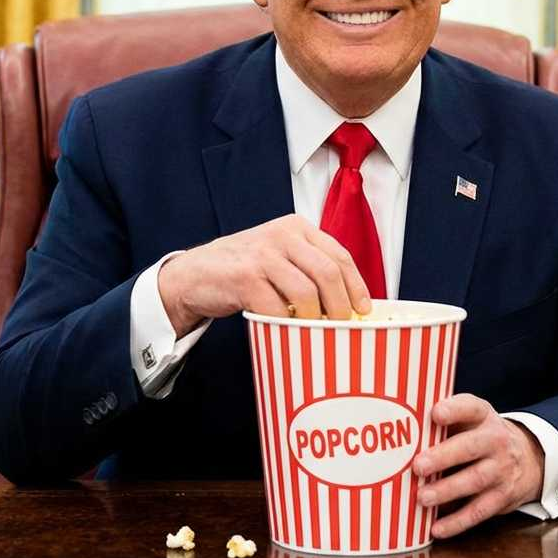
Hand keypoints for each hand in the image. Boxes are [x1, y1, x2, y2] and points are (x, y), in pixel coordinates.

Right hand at [157, 215, 370, 333]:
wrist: (195, 274)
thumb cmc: (244, 269)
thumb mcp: (280, 255)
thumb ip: (308, 266)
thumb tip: (347, 301)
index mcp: (296, 227)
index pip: (339, 255)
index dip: (356, 285)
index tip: (363, 308)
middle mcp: (282, 235)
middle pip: (328, 273)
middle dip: (340, 305)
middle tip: (340, 326)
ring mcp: (262, 255)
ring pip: (307, 293)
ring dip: (313, 318)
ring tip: (312, 329)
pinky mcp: (245, 278)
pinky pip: (277, 309)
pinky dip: (285, 324)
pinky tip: (284, 328)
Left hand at [411, 393, 544, 538]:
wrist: (527, 458)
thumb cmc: (479, 435)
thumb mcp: (470, 419)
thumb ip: (443, 422)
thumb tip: (396, 431)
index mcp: (482, 415)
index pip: (470, 408)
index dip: (454, 410)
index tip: (435, 414)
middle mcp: (495, 440)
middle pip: (470, 447)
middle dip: (444, 457)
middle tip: (418, 466)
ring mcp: (501, 469)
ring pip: (474, 480)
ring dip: (447, 490)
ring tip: (422, 497)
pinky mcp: (502, 497)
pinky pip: (479, 511)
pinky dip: (457, 521)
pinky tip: (436, 528)